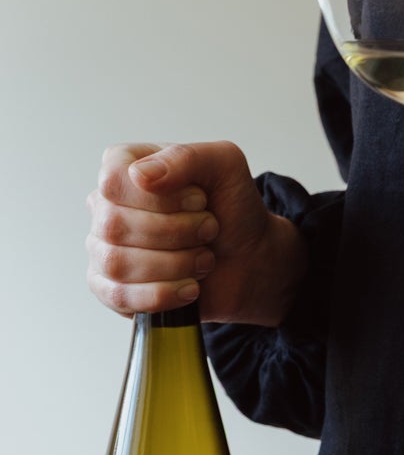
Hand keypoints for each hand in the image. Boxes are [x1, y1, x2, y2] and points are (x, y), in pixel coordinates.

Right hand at [86, 141, 307, 325]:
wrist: (249, 256)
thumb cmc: (232, 207)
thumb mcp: (224, 165)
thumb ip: (185, 158)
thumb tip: (139, 175)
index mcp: (126, 166)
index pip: (113, 180)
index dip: (160, 197)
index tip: (200, 200)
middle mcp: (106, 206)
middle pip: (114, 225)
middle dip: (176, 233)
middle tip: (210, 230)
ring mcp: (103, 249)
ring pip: (117, 263)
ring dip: (175, 264)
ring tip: (205, 258)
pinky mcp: (110, 288)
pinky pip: (117, 296)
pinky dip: (162, 294)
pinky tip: (190, 288)